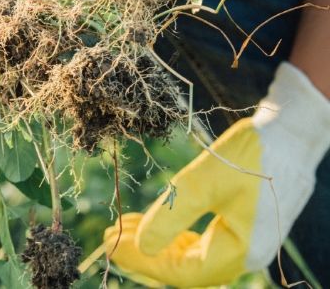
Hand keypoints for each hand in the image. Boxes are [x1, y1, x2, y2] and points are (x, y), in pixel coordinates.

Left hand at [103, 62, 329, 286]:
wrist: (290, 130)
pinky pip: (204, 240)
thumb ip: (171, 218)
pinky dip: (176, 233)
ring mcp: (245, 240)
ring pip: (194, 254)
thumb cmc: (251, 155)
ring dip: (159, 241)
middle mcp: (246, 253)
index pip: (183, 271)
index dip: (144, 261)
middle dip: (147, 252)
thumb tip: (143, 247)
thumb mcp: (202, 183)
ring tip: (128, 225)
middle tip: (112, 235)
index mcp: (242, 251)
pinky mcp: (242, 224)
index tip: (113, 245)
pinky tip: (154, 221)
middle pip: (187, 267)